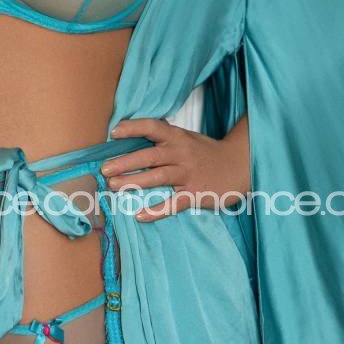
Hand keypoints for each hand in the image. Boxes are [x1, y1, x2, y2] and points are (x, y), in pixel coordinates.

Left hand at [100, 115, 250, 221]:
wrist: (240, 166)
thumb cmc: (206, 153)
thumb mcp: (187, 139)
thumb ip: (164, 139)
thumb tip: (131, 140)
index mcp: (177, 137)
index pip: (153, 127)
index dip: (133, 128)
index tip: (113, 133)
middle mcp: (181, 153)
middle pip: (150, 155)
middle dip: (125, 162)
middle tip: (104, 169)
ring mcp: (188, 174)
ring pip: (158, 177)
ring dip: (134, 181)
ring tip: (113, 186)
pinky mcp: (196, 194)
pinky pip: (173, 203)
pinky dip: (157, 210)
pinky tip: (140, 216)